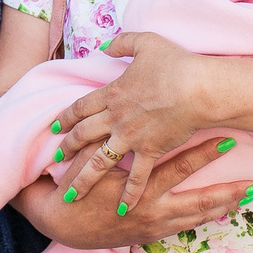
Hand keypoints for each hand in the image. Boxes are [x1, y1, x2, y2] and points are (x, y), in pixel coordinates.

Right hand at [16, 132, 251, 247]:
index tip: (227, 141)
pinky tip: (223, 210)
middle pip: (200, 200)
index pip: (180, 167)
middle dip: (228, 191)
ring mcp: (155, 225)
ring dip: (223, 206)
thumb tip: (122, 103)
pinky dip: (206, 217)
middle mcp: (153, 210)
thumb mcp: (89, 157)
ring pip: (197, 217)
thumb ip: (108, 132)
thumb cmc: (77, 186)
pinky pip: (187, 225)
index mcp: (140, 187)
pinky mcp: (153, 234)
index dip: (205, 154)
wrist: (64, 225)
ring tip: (248, 196)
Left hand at [49, 31, 219, 202]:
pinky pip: (136, 177)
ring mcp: (131, 137)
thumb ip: (122, 42)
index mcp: (112, 92)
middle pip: (83, 135)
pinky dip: (128, 194)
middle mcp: (115, 117)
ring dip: (84, 179)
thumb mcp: (145, 42)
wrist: (198, 88)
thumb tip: (106, 46)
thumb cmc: (175, 63)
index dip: (65, 117)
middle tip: (55, 160)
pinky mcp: (150, 151)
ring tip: (71, 194)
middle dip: (68, 148)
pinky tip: (122, 210)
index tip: (54, 128)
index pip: (81, 107)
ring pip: (99, 161)